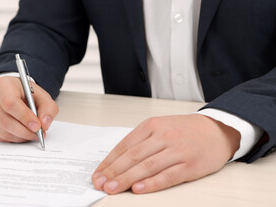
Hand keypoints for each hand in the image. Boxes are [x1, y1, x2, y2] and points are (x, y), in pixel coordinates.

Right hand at [0, 76, 57, 142]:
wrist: (14, 93)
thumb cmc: (26, 94)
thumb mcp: (42, 96)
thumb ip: (48, 108)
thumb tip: (44, 124)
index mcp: (3, 84)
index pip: (10, 103)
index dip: (24, 117)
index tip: (37, 126)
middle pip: (5, 120)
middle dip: (25, 131)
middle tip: (38, 134)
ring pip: (2, 131)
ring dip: (20, 136)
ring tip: (32, 134)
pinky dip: (13, 139)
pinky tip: (21, 133)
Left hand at [92, 114, 240, 193]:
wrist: (217, 129)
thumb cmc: (184, 130)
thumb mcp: (160, 127)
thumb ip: (141, 142)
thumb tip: (117, 162)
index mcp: (152, 126)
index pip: (125, 145)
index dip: (109, 162)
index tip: (98, 174)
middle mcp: (163, 136)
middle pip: (133, 156)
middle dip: (114, 172)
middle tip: (100, 184)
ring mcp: (177, 151)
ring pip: (147, 166)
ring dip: (127, 179)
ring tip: (112, 189)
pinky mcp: (190, 165)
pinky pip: (167, 176)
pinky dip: (151, 183)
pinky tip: (138, 189)